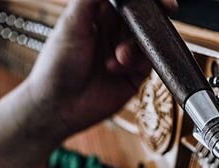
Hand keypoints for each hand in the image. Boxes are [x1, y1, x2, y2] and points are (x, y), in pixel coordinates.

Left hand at [0, 0, 176, 167]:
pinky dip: (139, 62)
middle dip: (150, 18)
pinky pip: (149, 63)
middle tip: (162, 13)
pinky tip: (119, 68)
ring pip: (147, 40)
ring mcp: (124, 54)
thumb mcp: (72, 22)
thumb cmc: (57, 64)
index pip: (127, 0)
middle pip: (142, 18)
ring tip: (119, 57)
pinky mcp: (133, 76)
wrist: (58, 106)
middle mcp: (113, 33)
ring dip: (136, 46)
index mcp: (97, 15)